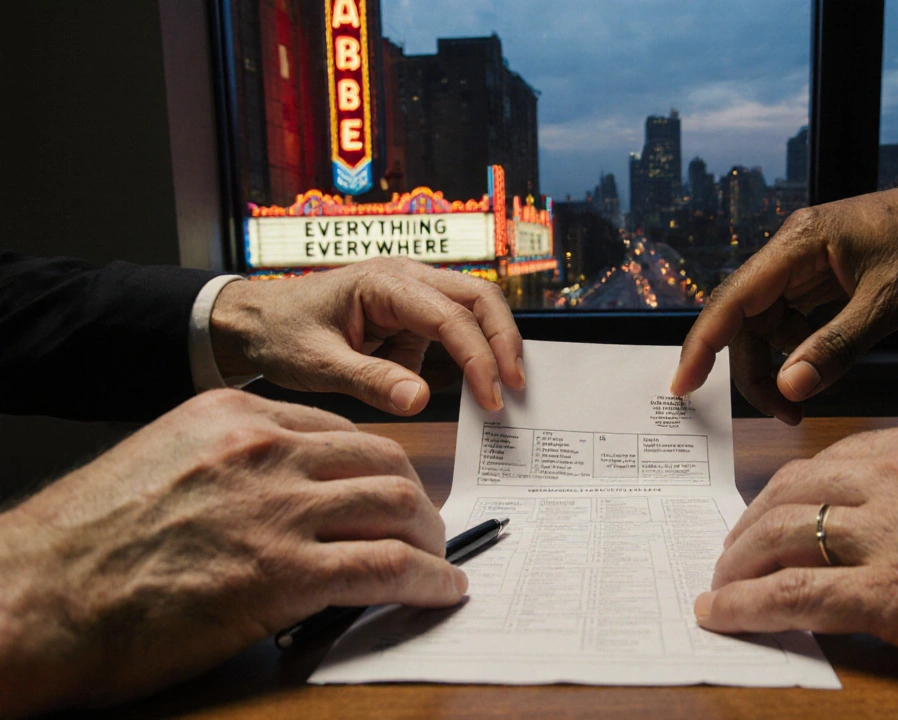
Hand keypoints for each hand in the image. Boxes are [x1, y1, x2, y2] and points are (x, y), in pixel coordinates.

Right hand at [0, 390, 464, 715]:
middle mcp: (264, 449)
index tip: (389, 492)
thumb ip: (233, 466)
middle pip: (382, 461)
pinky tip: (442, 590)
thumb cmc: (88, 542)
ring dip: (428, 539)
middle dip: (415, 499)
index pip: (340, 432)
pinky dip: (428, 580)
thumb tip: (287, 497)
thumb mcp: (165, 464)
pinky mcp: (284, 572)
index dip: (376, 469)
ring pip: (396, 506)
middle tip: (424, 528)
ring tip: (435, 562)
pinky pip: (387, 567)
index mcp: (234, 417)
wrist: (35, 595)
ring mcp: (277, 507)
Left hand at [210, 257, 523, 414]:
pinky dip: (471, 352)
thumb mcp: (319, 364)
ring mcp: (412, 292)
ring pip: (475, 307)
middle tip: (515, 389)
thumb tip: (420, 400)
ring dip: (493, 344)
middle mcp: (406, 277)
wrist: (255, 320)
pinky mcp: (412, 312)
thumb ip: (370, 381)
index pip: (451, 316)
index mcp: (384, 282)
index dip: (479, 357)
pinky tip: (476, 384)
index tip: (492, 397)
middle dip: (504, 342)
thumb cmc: (280, 333)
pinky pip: (455, 326)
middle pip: (480, 298)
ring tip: (502, 389)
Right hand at [671, 171, 897, 423]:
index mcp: (800, 243)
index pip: (733, 298)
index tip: (683, 386)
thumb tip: (790, 386)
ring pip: (768, 324)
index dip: (702, 344)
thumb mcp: (889, 302)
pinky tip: (821, 369)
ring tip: (803, 400)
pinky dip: (801, 351)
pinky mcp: (824, 279)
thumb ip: (837, 347)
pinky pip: (794, 321)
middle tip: (784, 412)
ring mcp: (807, 265)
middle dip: (754, 370)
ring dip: (778, 365)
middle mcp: (793, 251)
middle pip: (746, 319)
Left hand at [694, 415, 897, 710]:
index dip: (798, 489)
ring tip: (723, 583)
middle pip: (796, 488)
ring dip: (740, 560)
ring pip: (782, 533)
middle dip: (755, 520)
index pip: (840, 458)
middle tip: (737, 548)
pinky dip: (746, 603)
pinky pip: (792, 592)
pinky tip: (723, 613)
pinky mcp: (894, 595)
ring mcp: (895, 532)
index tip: (780, 510)